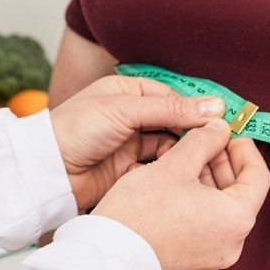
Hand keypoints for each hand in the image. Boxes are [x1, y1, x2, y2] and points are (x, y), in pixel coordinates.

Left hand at [49, 75, 225, 210]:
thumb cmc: (75, 130)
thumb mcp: (125, 110)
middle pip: (177, 123)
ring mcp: (133, 143)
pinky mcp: (131, 169)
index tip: (224, 122)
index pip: (175, 98)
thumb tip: (214, 105)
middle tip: (219, 147)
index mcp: (130, 92)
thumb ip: (170, 108)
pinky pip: (161, 168)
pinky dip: (172, 171)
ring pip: (172, 147)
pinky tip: (183, 177)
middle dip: (195, 135)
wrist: (46, 171)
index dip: (199, 110)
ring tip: (203, 164)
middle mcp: (133, 116)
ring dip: (186, 155)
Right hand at [92, 119, 269, 269]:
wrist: (107, 256)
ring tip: (183, 158)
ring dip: (207, 180)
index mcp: (237, 218)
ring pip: (220, 209)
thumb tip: (219, 128)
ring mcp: (213, 257)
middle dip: (222, 162)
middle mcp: (232, 243)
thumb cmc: (141, 210)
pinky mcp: (194, 263)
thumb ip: (204, 140)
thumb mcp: (175, 164)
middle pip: (239, 193)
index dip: (244, 148)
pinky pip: (205, 226)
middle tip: (204, 139)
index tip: (228, 132)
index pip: (259, 176)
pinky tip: (174, 184)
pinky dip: (197, 203)